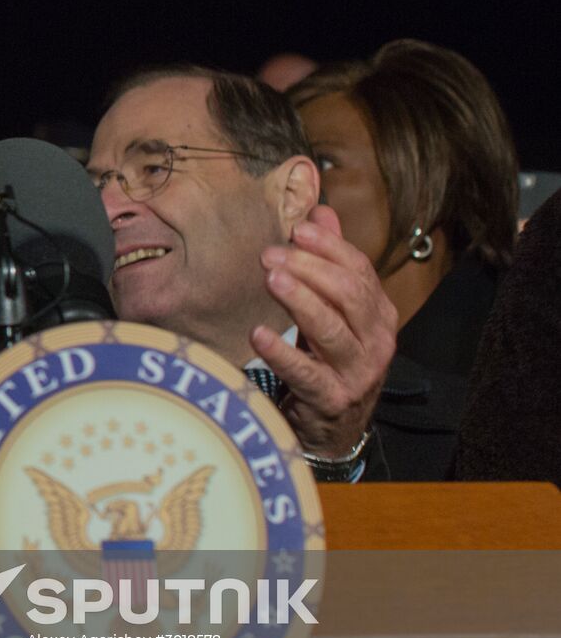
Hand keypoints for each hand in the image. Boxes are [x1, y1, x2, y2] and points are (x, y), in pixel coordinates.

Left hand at [250, 205, 396, 456]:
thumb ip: (330, 261)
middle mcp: (376, 340)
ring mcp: (357, 372)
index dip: (329, 247)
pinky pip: (305, 372)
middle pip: (347, 294)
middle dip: (309, 269)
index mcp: (379, 314)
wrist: (333, 428)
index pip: (359, 270)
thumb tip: (320, 209)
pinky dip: (280, 352)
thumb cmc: (329, 360)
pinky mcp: (331, 398)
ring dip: (299, 300)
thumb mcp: (335, 311)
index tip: (297, 228)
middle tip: (270, 255)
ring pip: (331, 329)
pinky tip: (258, 334)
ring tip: (271, 279)